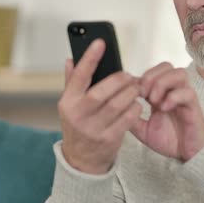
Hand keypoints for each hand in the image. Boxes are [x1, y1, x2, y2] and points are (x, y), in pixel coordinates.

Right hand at [58, 39, 142, 173]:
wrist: (82, 160)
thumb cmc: (79, 125)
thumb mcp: (70, 105)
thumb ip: (72, 81)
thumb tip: (70, 58)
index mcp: (68, 102)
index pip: (79, 76)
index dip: (90, 58)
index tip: (100, 42)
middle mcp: (78, 115)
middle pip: (102, 91)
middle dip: (119, 80)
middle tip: (128, 75)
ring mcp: (93, 128)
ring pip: (118, 104)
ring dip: (130, 93)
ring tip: (134, 88)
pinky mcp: (109, 138)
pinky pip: (128, 118)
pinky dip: (135, 108)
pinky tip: (136, 104)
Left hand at [131, 62, 203, 161]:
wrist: (188, 154)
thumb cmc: (170, 140)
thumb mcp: (143, 130)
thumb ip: (131, 118)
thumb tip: (117, 108)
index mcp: (161, 93)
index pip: (151, 72)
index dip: (139, 78)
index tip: (130, 92)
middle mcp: (174, 91)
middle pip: (166, 65)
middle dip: (150, 76)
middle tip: (143, 94)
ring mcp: (185, 97)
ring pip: (179, 73)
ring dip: (163, 83)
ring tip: (154, 100)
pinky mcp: (193, 106)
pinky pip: (187, 92)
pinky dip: (173, 97)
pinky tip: (164, 108)